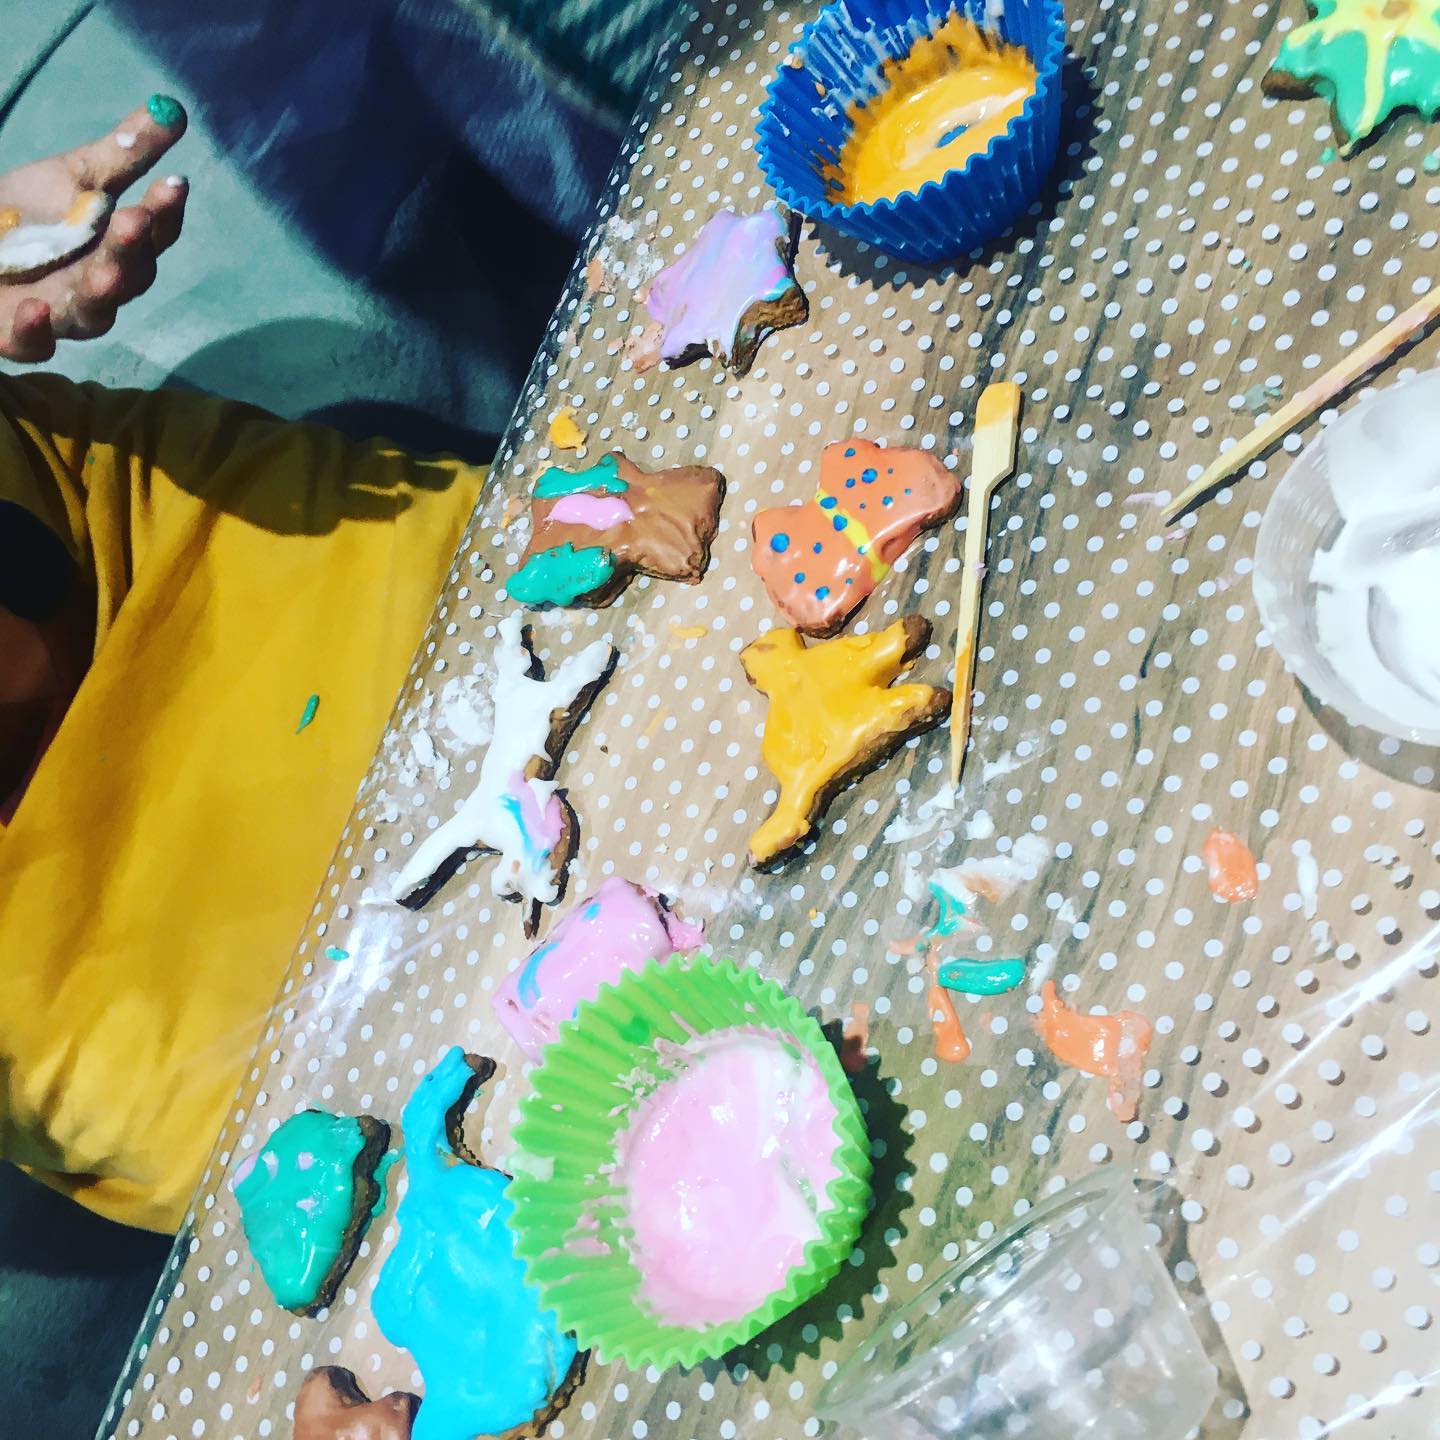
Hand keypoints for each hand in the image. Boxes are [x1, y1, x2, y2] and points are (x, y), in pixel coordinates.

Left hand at [0, 98, 189, 361]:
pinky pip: (32, 344)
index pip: (154, 235)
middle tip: (137, 219)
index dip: (166, 214)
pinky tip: (35, 308)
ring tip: (106, 275)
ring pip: (93, 313)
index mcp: (119, 250)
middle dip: (133, 250)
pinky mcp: (18, 335)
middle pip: (129, 277)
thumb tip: (172, 110)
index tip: (174, 183)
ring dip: (102, 294)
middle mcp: (101, 287)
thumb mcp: (73, 176)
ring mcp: (62, 314)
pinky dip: (35, 331)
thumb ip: (124, 151)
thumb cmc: (29, 215)